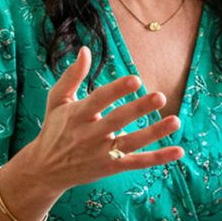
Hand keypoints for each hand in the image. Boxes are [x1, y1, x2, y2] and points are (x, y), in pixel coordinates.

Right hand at [15, 46, 184, 192]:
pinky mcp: (110, 168)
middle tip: (161, 96)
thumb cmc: (54, 129)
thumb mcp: (57, 101)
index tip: (136, 79)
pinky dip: (157, 158)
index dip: (117, 90)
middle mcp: (89, 135)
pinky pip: (137, 163)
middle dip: (139, 109)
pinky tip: (178, 150)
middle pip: (117, 120)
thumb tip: (85, 50)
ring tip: (175, 121)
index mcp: (77, 115)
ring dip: (154, 133)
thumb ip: (72, 76)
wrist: (44, 171)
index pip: (99, 100)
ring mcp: (101, 153)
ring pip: (131, 143)